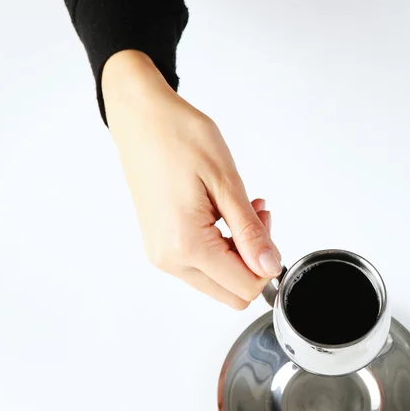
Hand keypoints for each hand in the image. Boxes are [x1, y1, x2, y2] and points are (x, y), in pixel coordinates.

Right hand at [102, 50, 281, 309]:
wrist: (140, 117)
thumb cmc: (178, 137)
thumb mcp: (226, 183)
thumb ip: (250, 233)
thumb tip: (270, 266)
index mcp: (186, 244)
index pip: (244, 287)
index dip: (268, 264)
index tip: (266, 225)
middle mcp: (170, 259)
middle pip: (232, 293)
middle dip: (254, 262)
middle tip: (257, 218)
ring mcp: (163, 255)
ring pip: (219, 281)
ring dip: (239, 253)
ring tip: (241, 209)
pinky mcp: (161, 246)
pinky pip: (202, 265)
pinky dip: (221, 247)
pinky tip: (224, 214)